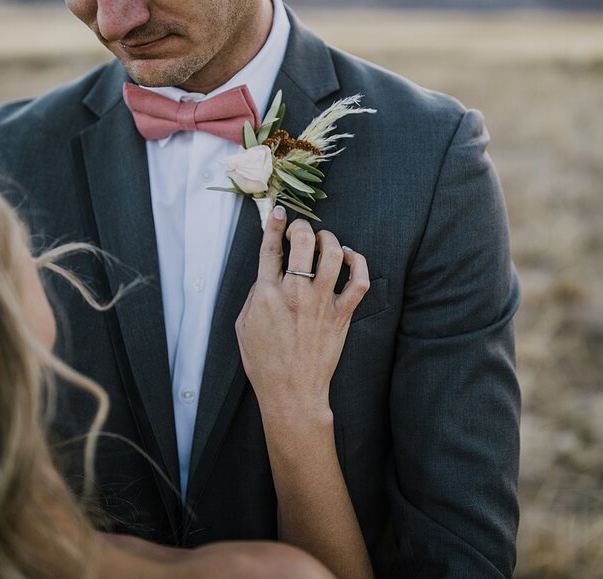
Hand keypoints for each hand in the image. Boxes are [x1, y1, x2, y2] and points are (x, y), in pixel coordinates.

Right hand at [235, 206, 369, 419]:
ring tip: (325, 240)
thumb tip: (268, 275)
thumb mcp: (243, 326)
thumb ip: (254, 296)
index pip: (270, 248)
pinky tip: (350, 257)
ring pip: (332, 255)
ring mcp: (321, 304)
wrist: (291, 392)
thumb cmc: (264, 363)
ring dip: (329, 239)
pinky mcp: (341, 315)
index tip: (279, 211)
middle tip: (301, 229)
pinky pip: (359, 281)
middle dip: (302, 227)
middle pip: (303, 242)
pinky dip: (358, 263)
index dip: (274, 224)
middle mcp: (294, 294)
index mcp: (266, 295)